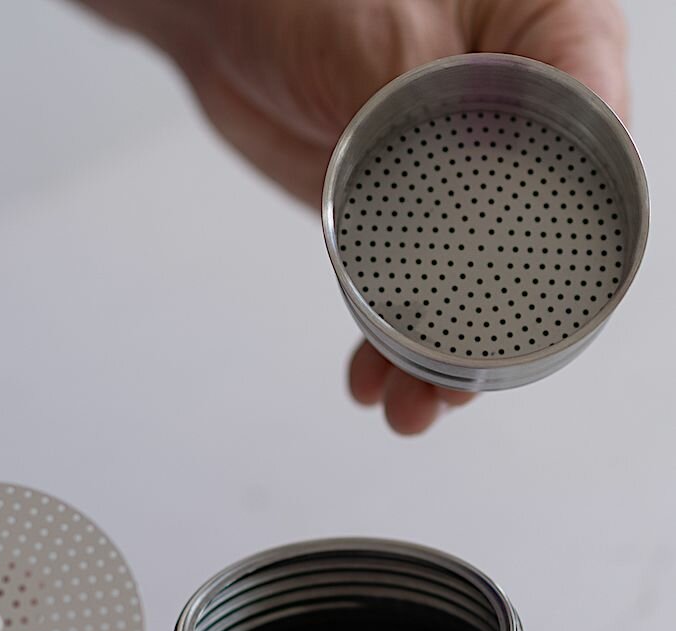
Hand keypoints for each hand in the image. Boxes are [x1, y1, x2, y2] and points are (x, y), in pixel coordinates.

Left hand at [104, 0, 628, 433]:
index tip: (551, 304)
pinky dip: (385, 342)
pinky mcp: (401, 216)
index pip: (596, 136)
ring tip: (409, 406)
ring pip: (466, 282)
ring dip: (435, 359)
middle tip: (463, 385)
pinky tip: (372, 380)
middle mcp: (509, 114)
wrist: (221, 20)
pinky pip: (405, 290)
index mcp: (543, 37)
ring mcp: (454, 174)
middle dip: (500, 327)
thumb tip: (486, 183)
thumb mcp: (381, 32)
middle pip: (534, 237)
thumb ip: (430, 100)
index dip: (582, 229)